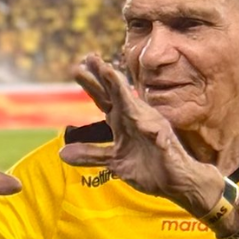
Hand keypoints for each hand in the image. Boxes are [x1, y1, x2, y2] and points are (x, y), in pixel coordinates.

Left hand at [60, 54, 220, 214]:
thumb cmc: (149, 168)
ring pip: (135, 105)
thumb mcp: (114, 161)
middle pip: (117, 93)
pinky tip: (147, 127)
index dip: (92, 84)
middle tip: (89, 57)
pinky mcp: (165, 142)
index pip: (105, 99)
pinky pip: (158, 134)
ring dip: (121, 89)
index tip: (77, 68)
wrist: (176, 181)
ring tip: (108, 72)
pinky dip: (153, 131)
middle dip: (103, 75)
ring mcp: (151, 127)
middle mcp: (136, 118)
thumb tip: (62, 153)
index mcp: (123, 121)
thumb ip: (91, 154)